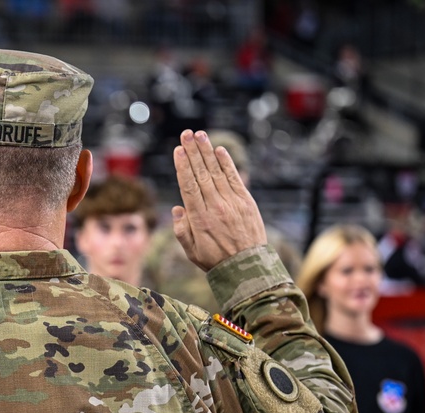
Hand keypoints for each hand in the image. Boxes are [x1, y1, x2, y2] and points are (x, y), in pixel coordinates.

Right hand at [171, 130, 266, 270]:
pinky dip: (227, 163)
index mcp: (199, 218)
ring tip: (199, 135)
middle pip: (201, 174)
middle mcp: (215, 207)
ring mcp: (232, 203)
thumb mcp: (191, 251)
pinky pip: (234, 178)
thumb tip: (177, 208)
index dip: (183, 166)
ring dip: (207, 152)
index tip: (178, 150)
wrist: (247, 267)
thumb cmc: (215, 260)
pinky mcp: (246, 202)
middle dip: (193, 152)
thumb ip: (181, 230)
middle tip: (186, 134)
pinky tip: (219, 150)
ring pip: (216, 172)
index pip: (188, 186)